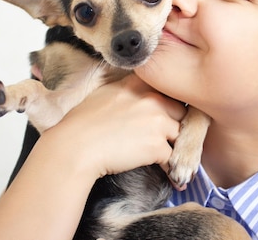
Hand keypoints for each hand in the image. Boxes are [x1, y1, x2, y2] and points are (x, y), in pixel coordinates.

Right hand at [42, 74, 186, 177]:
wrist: (76, 147)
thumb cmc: (82, 122)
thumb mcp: (105, 93)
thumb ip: (126, 89)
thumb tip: (134, 91)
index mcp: (139, 84)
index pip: (168, 87)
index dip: (170, 101)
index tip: (169, 112)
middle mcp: (152, 99)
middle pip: (181, 111)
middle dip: (177, 124)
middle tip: (172, 138)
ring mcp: (157, 122)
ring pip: (181, 134)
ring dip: (176, 145)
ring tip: (175, 157)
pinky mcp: (157, 146)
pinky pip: (173, 156)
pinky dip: (170, 166)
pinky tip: (168, 173)